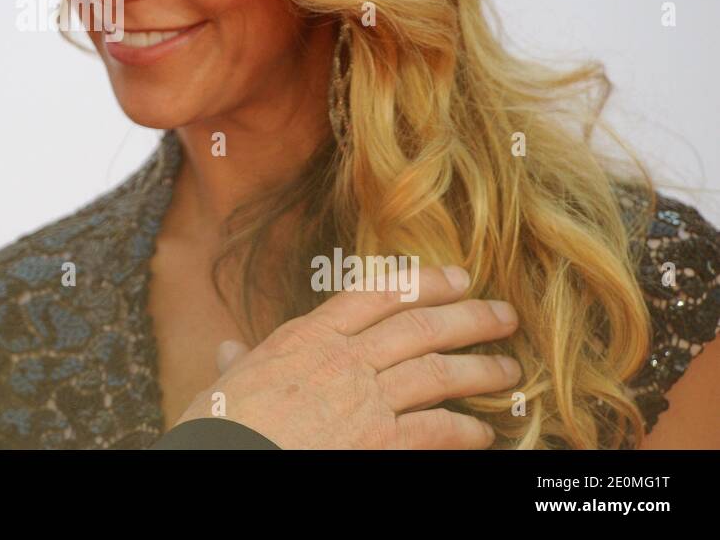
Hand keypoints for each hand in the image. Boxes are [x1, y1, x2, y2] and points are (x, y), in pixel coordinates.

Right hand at [177, 265, 519, 447]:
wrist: (228, 455)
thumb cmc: (222, 425)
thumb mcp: (225, 383)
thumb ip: (237, 361)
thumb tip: (228, 349)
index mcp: (307, 336)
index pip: (376, 294)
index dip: (423, 281)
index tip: (456, 276)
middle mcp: (343, 360)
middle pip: (420, 326)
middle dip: (469, 316)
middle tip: (503, 314)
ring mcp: (364, 400)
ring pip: (438, 372)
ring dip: (481, 370)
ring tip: (510, 370)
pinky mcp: (380, 443)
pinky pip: (437, 430)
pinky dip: (466, 430)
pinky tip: (484, 433)